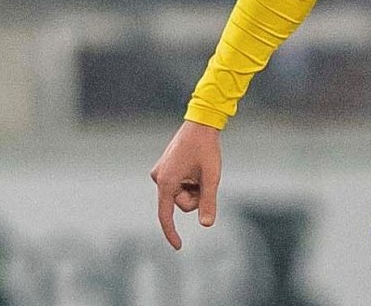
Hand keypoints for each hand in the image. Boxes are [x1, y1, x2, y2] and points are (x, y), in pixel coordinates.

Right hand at [150, 120, 221, 249]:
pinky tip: (195, 166)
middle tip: (205, 177)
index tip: (179, 247)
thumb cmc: (206, 148)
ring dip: (195, 187)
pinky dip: (191, 181)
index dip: (172, 233)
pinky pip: (180, 185)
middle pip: (181, 204)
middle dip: (197, 196)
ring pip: (182, 195)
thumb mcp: (211, 176)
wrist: (201, 123)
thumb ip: (208, 201)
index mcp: (166, 182)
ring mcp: (161, 173)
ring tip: (201, 169)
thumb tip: (207, 225)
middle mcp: (158, 179)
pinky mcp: (165, 169)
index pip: (166, 216)